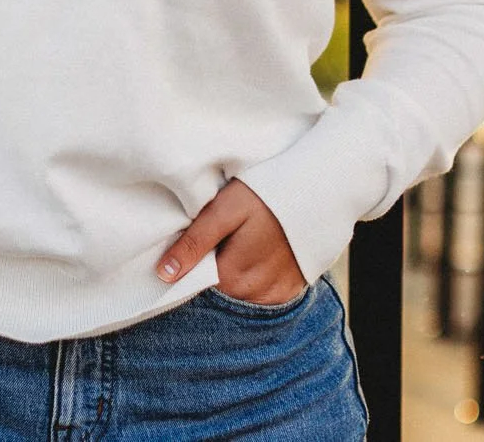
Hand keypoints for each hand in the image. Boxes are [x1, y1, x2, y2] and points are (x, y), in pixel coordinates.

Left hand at [155, 179, 305, 304]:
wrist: (320, 187)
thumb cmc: (266, 193)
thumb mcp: (225, 210)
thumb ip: (195, 243)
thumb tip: (164, 275)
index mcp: (232, 278)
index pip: (197, 282)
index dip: (193, 260)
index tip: (199, 240)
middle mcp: (255, 295)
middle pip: (220, 290)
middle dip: (215, 266)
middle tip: (226, 235)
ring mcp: (277, 295)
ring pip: (242, 293)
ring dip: (238, 273)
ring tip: (247, 240)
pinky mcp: (293, 290)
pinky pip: (265, 294)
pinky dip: (259, 278)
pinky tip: (263, 252)